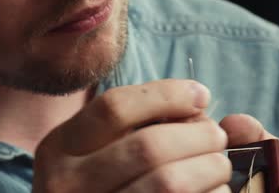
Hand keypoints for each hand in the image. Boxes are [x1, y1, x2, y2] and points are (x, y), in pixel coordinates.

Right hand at [32, 79, 232, 192]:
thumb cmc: (98, 181)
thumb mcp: (94, 147)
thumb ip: (137, 121)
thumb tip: (199, 102)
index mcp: (59, 147)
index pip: (115, 107)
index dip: (166, 95)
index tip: (200, 94)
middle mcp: (66, 183)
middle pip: (148, 147)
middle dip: (197, 135)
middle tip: (216, 137)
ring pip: (168, 184)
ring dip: (209, 169)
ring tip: (218, 165)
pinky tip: (213, 190)